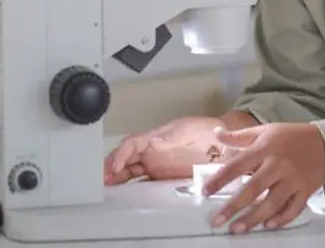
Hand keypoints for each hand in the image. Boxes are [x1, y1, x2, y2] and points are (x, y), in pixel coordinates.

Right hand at [103, 116, 227, 184]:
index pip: (131, 145)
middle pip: (126, 160)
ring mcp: (157, 166)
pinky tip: (126, 195)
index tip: (114, 165)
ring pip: (131, 173)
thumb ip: (170, 138)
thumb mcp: (187, 130)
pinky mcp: (165, 178)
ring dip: (118, 179)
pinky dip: (134, 189)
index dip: (120, 154)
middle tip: (100, 180)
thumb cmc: (206, 131)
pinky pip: (145, 183)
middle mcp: (152, 152)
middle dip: (112, 168)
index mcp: (154, 137)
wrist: (224, 145)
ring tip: (107, 188)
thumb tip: (153, 142)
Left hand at [201, 123, 324, 232]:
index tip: (205, 191)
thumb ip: (239, 136)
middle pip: (254, 188)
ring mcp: (294, 179)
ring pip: (272, 202)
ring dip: (254, 218)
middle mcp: (279, 164)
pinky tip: (268, 225)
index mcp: (265, 148)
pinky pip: (293, 208)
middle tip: (217, 221)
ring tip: (238, 229)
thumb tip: (217, 134)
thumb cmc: (292, 137)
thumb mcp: (265, 130)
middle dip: (234, 206)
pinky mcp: (306, 190)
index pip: (238, 164)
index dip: (220, 179)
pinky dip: (282, 219)